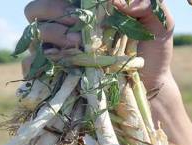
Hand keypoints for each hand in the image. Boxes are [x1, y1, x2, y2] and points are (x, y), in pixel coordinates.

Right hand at [23, 0, 174, 89]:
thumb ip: (148, 4)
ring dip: (52, 32)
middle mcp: (65, 28)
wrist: (150, 89)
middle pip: (36, 9)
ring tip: (78, 42)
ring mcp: (56, 53)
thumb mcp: (159, 23)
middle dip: (51, 9)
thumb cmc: (152, 53)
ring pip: (34, 33)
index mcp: (84, 11)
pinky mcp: (52, 77)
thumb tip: (119, 1)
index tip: (79, 4)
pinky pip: (32, 65)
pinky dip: (47, 59)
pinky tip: (70, 60)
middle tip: (75, 18)